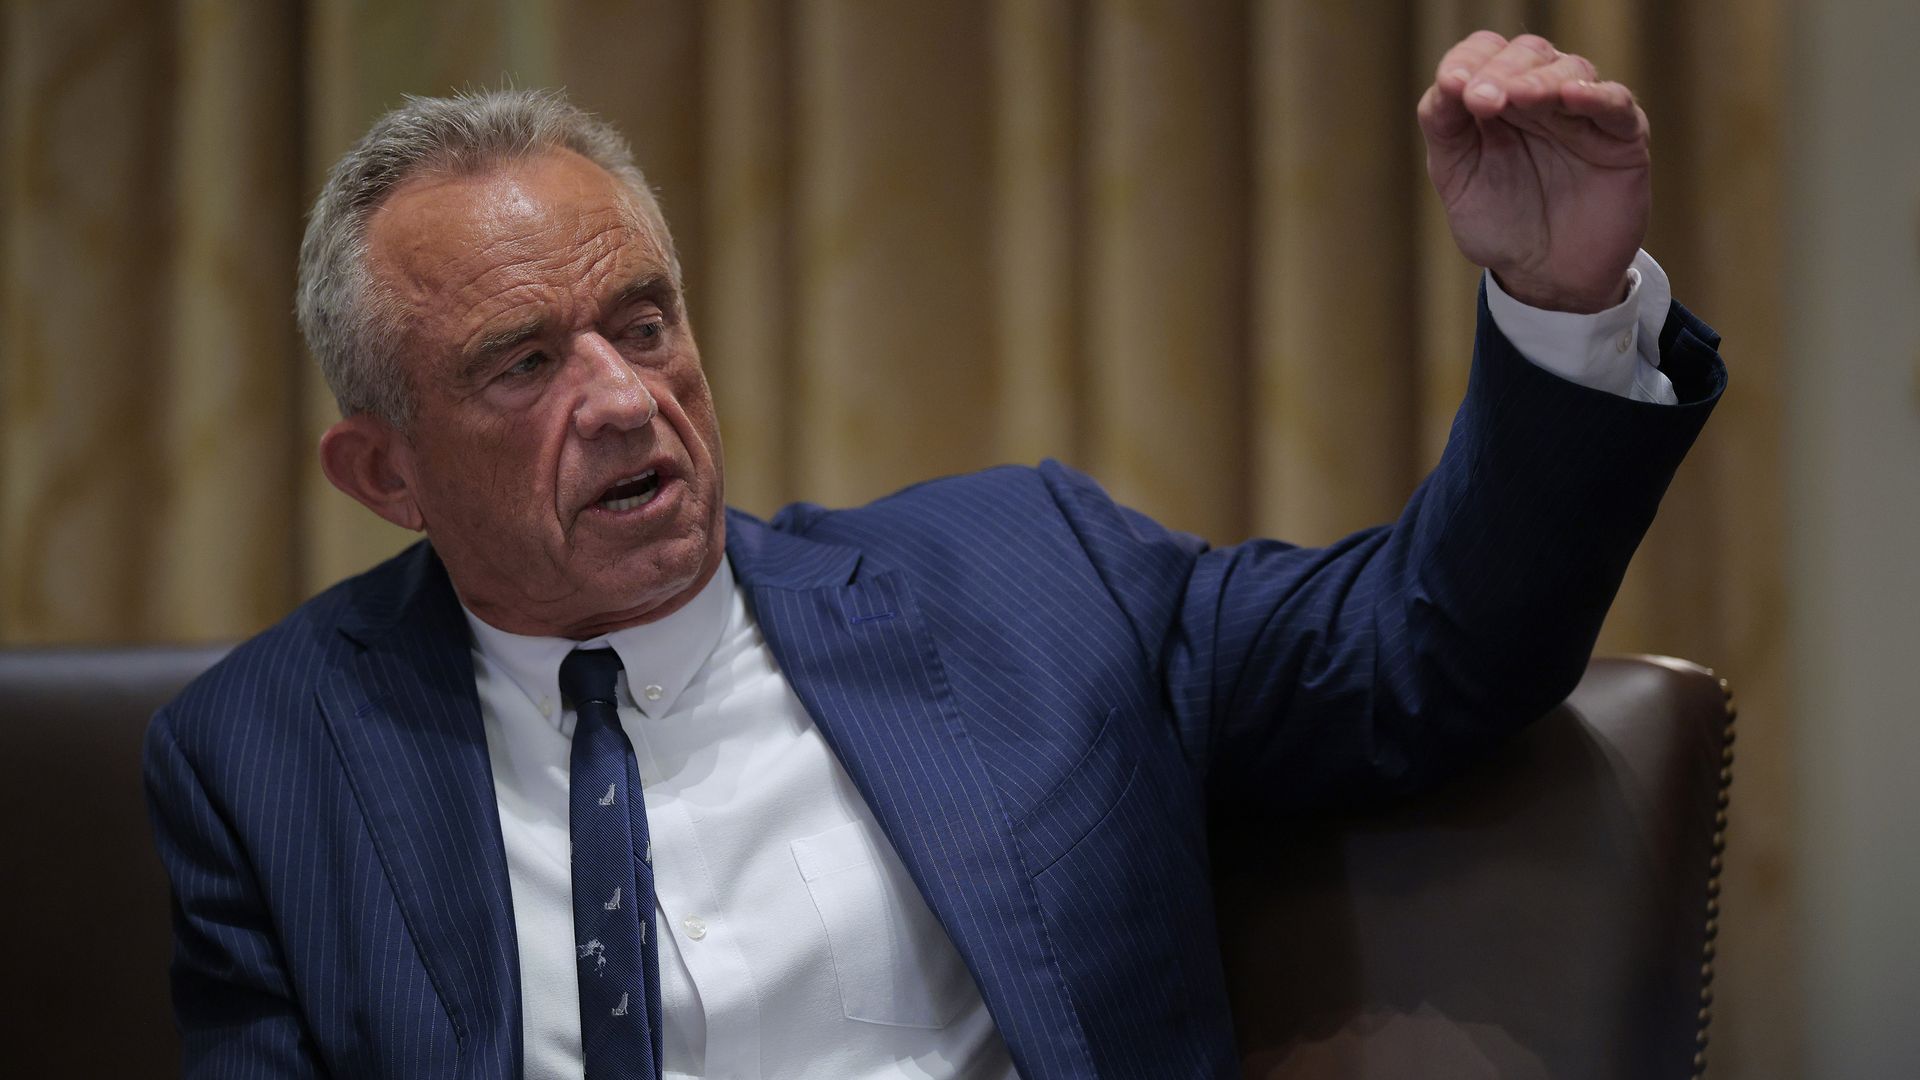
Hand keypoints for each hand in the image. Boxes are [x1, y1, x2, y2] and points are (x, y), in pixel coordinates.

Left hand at [1417, 31, 1650, 313]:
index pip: (1484, 54)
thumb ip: (1444, 128)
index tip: (1451, 86)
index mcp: (1497, 100)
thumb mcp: (1457, 178)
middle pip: (1527, 55)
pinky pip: (1615, 104)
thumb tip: (1444, 83)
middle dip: (1500, 71)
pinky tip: (1569, 97)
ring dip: (1540, 79)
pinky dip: (1595, 95)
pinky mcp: (1622, 137)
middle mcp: (1541, 99)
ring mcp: (1583, 114)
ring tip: (1517, 97)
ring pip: (1570, 69)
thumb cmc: (1500, 225)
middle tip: (1480, 99)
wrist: (1545, 278)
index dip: (1468, 60)